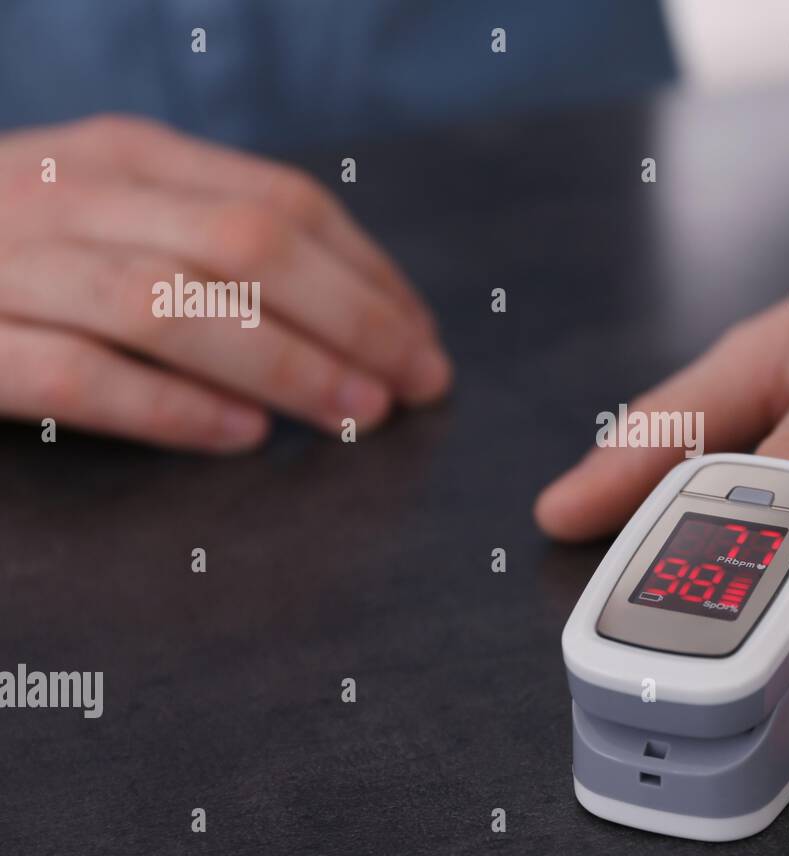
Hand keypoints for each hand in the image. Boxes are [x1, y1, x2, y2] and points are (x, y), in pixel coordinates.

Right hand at [0, 114, 450, 451]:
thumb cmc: (14, 248)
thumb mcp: (112, 208)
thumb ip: (209, 236)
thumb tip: (357, 314)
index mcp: (129, 156)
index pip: (285, 202)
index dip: (372, 275)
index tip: (424, 339)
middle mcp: (76, 194)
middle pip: (248, 246)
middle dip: (354, 321)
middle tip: (417, 387)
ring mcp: (12, 266)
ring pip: (173, 304)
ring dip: (285, 367)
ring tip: (357, 419)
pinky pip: (77, 375)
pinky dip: (168, 409)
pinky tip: (239, 442)